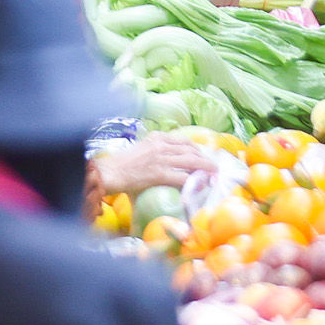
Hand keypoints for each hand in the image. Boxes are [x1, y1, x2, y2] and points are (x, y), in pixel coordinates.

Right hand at [91, 133, 210, 197]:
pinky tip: (201, 186)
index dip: (197, 148)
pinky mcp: (160, 173)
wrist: (110, 171)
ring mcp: (161, 159)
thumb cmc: (122, 164)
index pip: (183, 140)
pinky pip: (183, 177)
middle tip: (212, 168)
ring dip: (206, 169)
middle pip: (191, 150)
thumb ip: (154, 151)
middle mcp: (161, 145)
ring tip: (214, 175)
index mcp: (156, 137)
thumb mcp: (141, 150)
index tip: (203, 155)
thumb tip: (167, 161)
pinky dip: (195, 182)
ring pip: (192, 162)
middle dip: (205, 159)